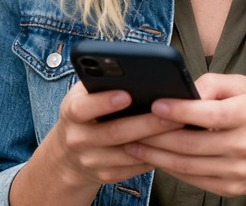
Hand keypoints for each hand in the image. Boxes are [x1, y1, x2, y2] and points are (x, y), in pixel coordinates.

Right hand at [9, 81, 181, 204]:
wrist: (67, 156)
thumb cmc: (84, 114)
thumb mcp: (82, 95)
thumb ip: (100, 83)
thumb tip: (133, 70)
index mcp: (71, 112)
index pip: (83, 108)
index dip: (104, 102)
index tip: (127, 94)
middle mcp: (78, 139)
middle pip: (114, 133)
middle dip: (145, 123)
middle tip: (171, 113)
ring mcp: (91, 161)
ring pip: (128, 153)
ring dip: (155, 142)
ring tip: (178, 128)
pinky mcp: (106, 176)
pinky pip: (134, 168)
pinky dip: (153, 156)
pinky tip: (170, 145)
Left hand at [124, 75, 245, 204]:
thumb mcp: (244, 87)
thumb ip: (214, 82)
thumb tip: (184, 88)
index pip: (207, 114)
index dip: (179, 110)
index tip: (154, 104)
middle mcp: (243, 145)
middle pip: (191, 144)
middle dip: (157, 136)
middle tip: (131, 126)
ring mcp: (237, 171)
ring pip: (188, 165)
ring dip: (157, 155)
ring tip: (133, 143)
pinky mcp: (231, 188)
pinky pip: (194, 179)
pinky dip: (171, 169)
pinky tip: (155, 157)